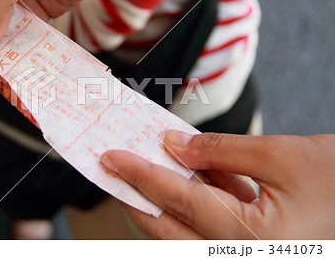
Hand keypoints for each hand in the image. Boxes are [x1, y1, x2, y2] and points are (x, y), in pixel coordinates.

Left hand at [100, 131, 334, 238]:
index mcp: (250, 240)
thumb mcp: (280, 156)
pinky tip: (186, 172)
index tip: (111, 157)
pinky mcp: (247, 247)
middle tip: (114, 169)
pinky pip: (206, 226)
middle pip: (169, 226)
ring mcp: (243, 255)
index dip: (140, 174)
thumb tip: (172, 145)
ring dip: (162, 197)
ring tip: (143, 165)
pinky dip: (193, 200)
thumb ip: (219, 151)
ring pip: (183, 229)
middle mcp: (240, 256)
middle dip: (137, 195)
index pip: (178, 200)